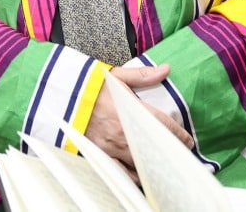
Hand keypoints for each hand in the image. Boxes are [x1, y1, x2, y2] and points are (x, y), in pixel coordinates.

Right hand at [85, 64, 193, 180]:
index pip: (164, 126)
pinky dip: (133, 175)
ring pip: (141, 164)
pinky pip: (121, 172)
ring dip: (153, 166)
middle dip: (169, 153)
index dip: (179, 135)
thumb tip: (165, 69)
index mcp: (131, 111)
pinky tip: (140, 175)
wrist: (58, 97)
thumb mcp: (115, 76)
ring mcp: (112, 147)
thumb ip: (142, 75)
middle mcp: (124, 133)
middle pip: (156, 149)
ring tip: (162, 166)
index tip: (187, 141)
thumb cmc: (86, 86)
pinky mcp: (100, 154)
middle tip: (178, 155)